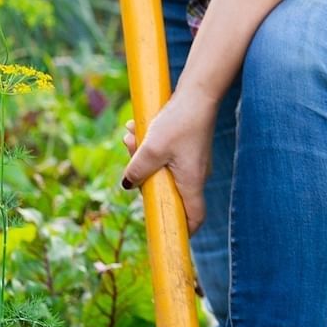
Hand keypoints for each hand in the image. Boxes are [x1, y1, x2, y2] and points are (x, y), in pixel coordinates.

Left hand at [120, 85, 216, 232]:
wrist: (198, 93)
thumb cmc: (179, 122)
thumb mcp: (151, 148)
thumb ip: (137, 169)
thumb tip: (128, 184)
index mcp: (192, 182)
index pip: (194, 218)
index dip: (182, 230)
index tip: (165, 233)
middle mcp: (195, 174)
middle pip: (168, 191)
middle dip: (144, 178)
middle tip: (131, 156)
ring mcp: (193, 161)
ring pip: (162, 169)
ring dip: (142, 157)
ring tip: (131, 136)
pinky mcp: (188, 147)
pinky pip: (165, 155)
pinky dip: (150, 146)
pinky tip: (137, 128)